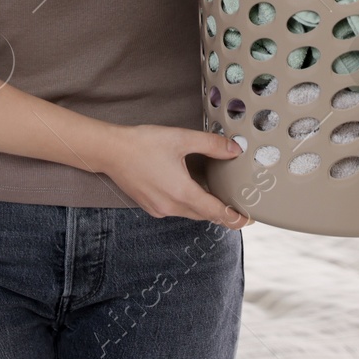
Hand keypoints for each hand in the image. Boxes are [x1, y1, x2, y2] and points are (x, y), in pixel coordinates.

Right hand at [94, 124, 255, 227]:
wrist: (110, 151)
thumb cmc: (142, 144)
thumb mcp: (181, 138)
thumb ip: (211, 144)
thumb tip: (235, 149)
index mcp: (182, 193)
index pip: (216, 212)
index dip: (234, 217)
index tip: (248, 220)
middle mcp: (171, 206)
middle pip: (204, 215)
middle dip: (221, 212)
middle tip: (237, 205)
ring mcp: (159, 209)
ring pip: (190, 213)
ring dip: (204, 207)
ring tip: (217, 195)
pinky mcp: (150, 206)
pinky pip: (176, 210)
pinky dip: (188, 204)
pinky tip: (189, 189)